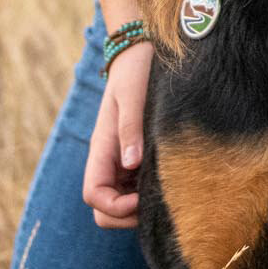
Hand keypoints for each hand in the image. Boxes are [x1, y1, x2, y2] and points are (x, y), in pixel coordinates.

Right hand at [83, 41, 153, 228]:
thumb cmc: (136, 71)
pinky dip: (151, 193)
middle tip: (160, 201)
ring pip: (122, 203)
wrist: (142, 52)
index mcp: (102, 148)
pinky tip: (173, 180)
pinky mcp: (139, 158)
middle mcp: (110, 160)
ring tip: (170, 191)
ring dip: (141, 207)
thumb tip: (131, 164)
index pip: (94, 195)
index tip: (141, 199)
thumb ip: (130, 128)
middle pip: (104, 209)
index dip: (115, 207)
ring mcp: (124, 162)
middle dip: (128, 216)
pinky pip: (138, 189)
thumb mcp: (132, 95)